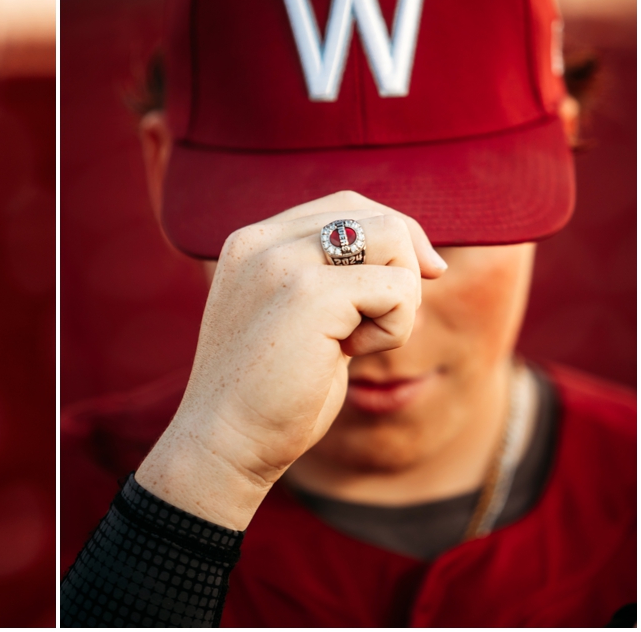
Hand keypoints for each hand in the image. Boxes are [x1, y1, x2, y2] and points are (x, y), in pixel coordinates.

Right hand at [135, 191, 447, 529]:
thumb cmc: (268, 390)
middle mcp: (262, 242)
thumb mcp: (294, 315)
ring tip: (358, 339)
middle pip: (379, 217)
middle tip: (381, 323)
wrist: (225, 439)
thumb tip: (419, 253)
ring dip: (400, 297)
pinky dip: (394, 329)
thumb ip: (330, 276)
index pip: (346, 205)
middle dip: (405, 269)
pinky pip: (398, 289)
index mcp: (251, 242)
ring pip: (394, 242)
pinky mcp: (310, 294)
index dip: (396, 237)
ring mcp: (282, 263)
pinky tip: (350, 355)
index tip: (419, 278)